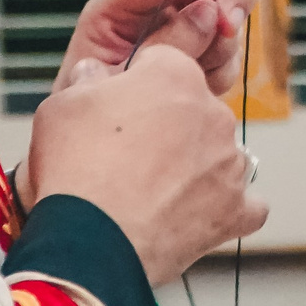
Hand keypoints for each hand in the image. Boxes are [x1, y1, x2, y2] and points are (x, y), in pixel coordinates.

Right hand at [21, 44, 267, 285]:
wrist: (90, 241)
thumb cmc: (73, 168)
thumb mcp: (60, 105)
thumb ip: (86, 82)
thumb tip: (93, 73)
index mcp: (174, 75)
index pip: (164, 64)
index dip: (137, 84)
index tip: (119, 108)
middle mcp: (213, 112)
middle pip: (193, 109)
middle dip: (168, 127)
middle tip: (129, 155)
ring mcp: (229, 163)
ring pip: (218, 154)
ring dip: (194, 167)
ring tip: (153, 192)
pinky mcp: (234, 210)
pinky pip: (244, 204)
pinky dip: (224, 209)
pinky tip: (196, 217)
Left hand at [54, 0, 259, 100]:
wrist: (89, 162)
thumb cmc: (89, 114)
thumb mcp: (119, 75)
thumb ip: (164, 42)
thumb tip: (209, 12)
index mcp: (120, 9)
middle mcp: (153, 16)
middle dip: (228, 2)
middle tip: (227, 28)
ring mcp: (177, 38)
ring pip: (224, 22)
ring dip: (221, 47)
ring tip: (193, 77)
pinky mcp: (194, 63)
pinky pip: (225, 56)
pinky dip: (219, 72)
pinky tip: (197, 90)